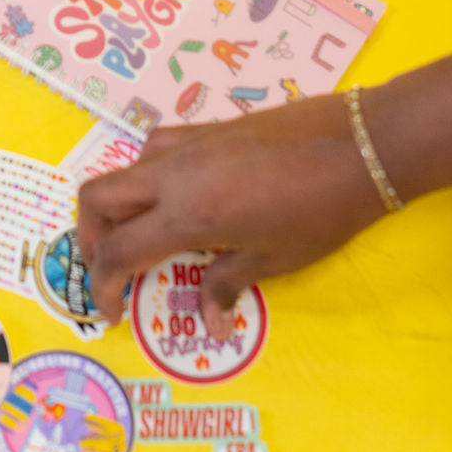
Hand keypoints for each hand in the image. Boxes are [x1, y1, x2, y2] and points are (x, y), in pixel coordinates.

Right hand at [77, 94, 382, 338]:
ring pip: (124, 169)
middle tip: (113, 270)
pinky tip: (179, 200)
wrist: (359, 144)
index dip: (103, 287)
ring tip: (143, 235)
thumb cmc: (321, 211)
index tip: (112, 312)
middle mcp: (174, 174)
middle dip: (92, 238)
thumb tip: (208, 323)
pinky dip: (148, 179)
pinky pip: (155, 151)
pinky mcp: (206, 127)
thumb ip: (227, 284)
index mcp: (187, 215)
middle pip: (97, 197)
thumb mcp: (275, 260)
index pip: (117, 252)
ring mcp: (188, 144)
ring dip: (118, 205)